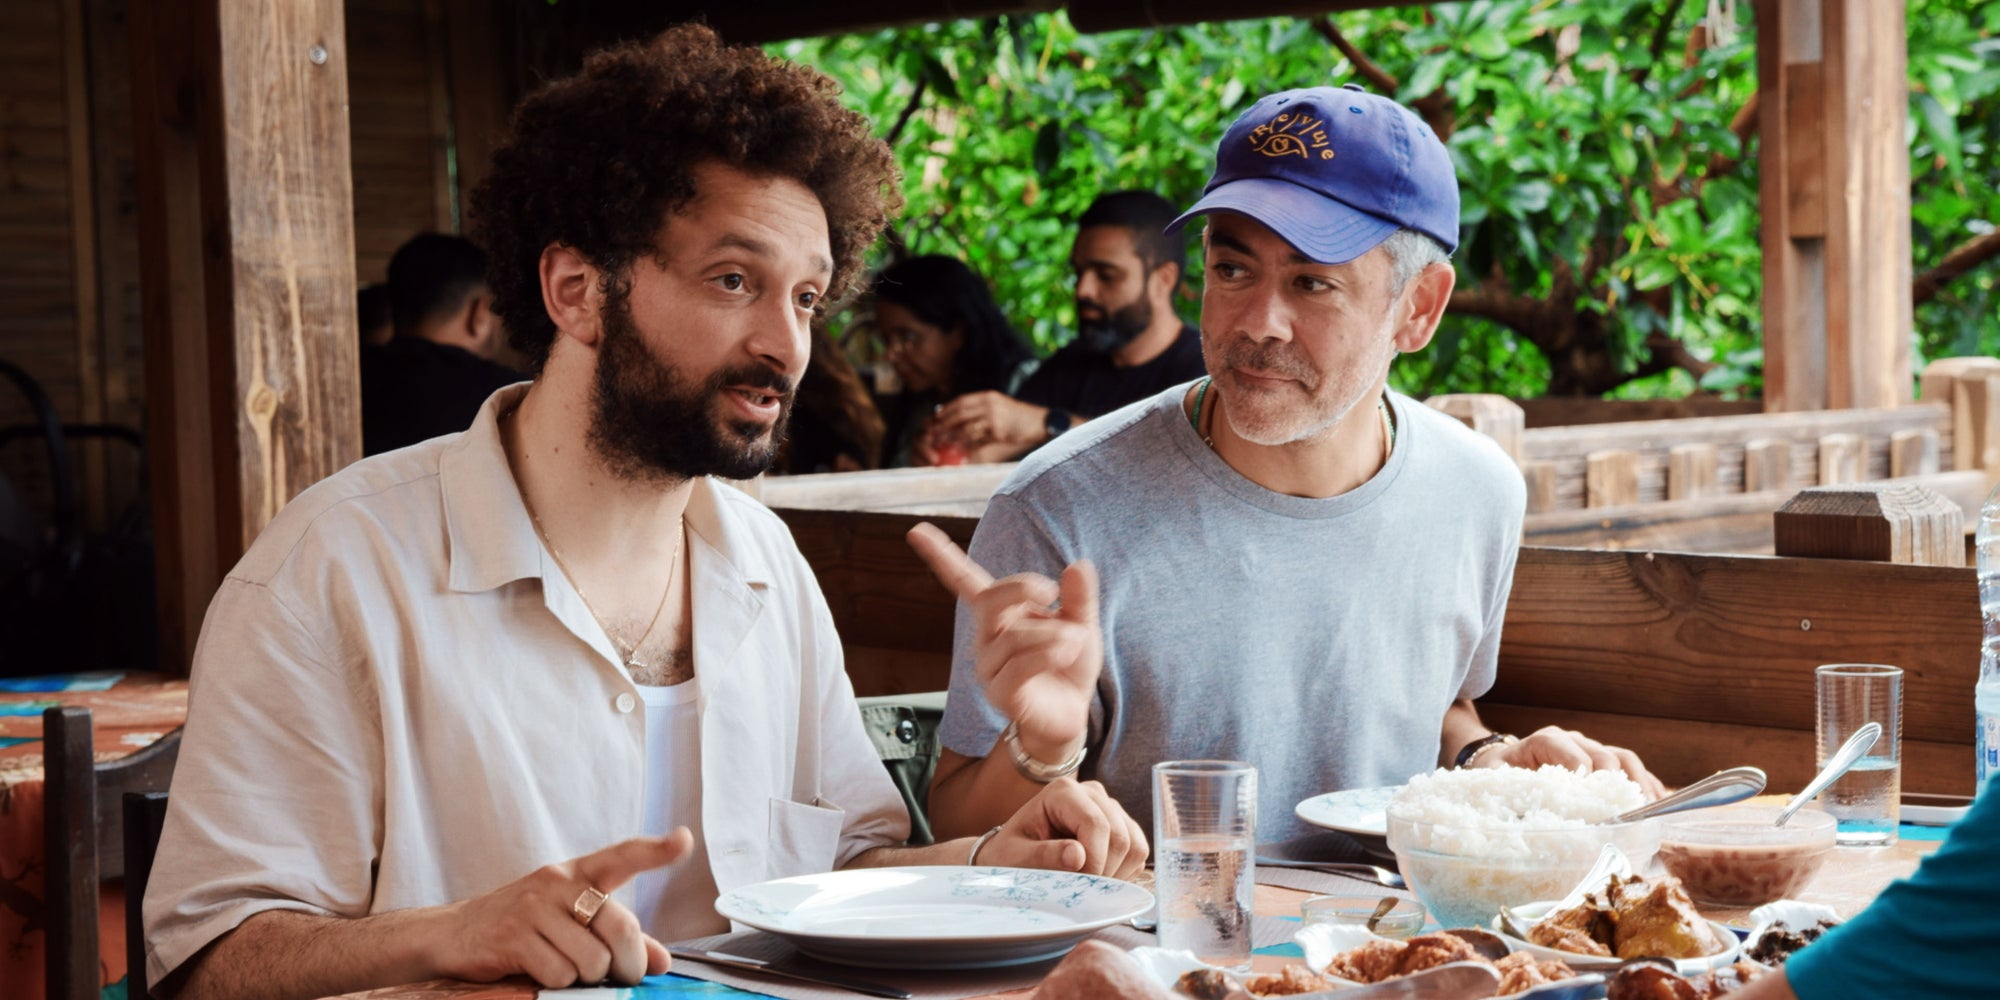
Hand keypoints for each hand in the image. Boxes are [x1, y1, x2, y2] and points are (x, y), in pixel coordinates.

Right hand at [430, 829, 690, 987]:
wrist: (455, 933)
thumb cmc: (524, 926)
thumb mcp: (571, 922)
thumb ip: (618, 938)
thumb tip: (661, 961)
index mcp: (578, 873)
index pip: (623, 855)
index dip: (655, 851)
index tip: (683, 840)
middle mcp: (557, 883)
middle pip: (620, 926)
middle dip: (630, 962)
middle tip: (624, 976)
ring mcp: (534, 908)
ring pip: (591, 959)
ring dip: (587, 978)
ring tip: (567, 969)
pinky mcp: (513, 937)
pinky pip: (559, 974)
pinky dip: (557, 983)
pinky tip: (540, 972)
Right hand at [906, 522, 1099, 763]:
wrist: (1071, 713)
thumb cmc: (1068, 665)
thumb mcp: (1081, 623)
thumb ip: (1079, 596)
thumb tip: (1077, 566)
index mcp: (1000, 614)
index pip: (963, 581)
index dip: (940, 555)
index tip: (916, 530)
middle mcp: (986, 637)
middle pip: (990, 599)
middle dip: (1021, 588)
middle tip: (1051, 593)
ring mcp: (989, 666)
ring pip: (1014, 636)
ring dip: (1053, 634)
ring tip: (1075, 641)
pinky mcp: (1000, 693)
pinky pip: (1020, 666)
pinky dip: (1049, 655)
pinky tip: (1067, 652)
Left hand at [932, 391, 1048, 448]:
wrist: (1040, 421)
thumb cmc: (1019, 416)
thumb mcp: (1000, 405)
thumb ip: (982, 408)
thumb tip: (960, 415)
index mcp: (988, 396)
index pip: (961, 401)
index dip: (947, 409)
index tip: (936, 417)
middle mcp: (989, 405)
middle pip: (960, 414)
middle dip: (945, 424)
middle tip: (934, 432)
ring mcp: (994, 419)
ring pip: (967, 429)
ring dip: (952, 437)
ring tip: (943, 443)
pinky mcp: (999, 433)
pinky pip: (978, 441)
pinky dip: (967, 447)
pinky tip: (960, 451)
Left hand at [980, 778, 1147, 878]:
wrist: (1015, 854)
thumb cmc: (1011, 854)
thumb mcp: (1016, 857)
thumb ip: (1044, 855)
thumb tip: (1078, 856)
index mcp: (1063, 791)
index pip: (1096, 825)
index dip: (1093, 862)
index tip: (1077, 886)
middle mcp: (1092, 793)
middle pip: (1119, 838)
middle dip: (1103, 872)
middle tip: (1079, 889)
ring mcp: (1111, 808)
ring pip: (1134, 847)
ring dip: (1115, 875)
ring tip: (1086, 884)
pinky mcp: (1123, 827)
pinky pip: (1138, 855)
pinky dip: (1122, 874)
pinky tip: (1097, 879)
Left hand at [1478, 726, 1667, 798]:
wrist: (1504, 764)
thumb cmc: (1500, 777)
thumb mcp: (1495, 785)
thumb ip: (1505, 798)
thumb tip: (1520, 823)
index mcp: (1543, 741)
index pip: (1564, 747)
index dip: (1577, 766)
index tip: (1587, 790)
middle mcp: (1572, 741)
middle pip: (1602, 753)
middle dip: (1613, 781)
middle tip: (1623, 811)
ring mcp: (1592, 749)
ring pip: (1623, 759)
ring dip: (1638, 783)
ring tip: (1646, 810)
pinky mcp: (1605, 763)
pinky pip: (1632, 769)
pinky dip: (1646, 784)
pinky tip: (1656, 804)